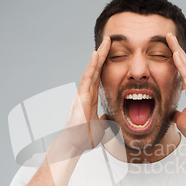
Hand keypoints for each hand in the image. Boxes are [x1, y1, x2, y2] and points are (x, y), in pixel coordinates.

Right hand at [53, 37, 110, 155]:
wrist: (74, 145)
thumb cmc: (83, 138)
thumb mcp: (101, 128)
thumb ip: (105, 122)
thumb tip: (109, 119)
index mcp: (91, 99)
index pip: (99, 77)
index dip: (105, 64)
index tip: (111, 53)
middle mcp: (86, 93)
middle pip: (96, 69)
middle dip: (103, 54)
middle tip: (109, 40)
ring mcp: (82, 93)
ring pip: (92, 69)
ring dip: (99, 55)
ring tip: (106, 41)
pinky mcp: (81, 96)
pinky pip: (88, 77)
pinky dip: (92, 65)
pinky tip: (96, 54)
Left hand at [166, 33, 185, 145]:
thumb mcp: (181, 120)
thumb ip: (177, 114)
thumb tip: (171, 114)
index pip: (185, 71)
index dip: (180, 60)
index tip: (175, 50)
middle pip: (185, 62)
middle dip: (177, 48)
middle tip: (170, 36)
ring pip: (185, 64)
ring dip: (177, 49)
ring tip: (169, 37)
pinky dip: (180, 62)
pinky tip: (175, 52)